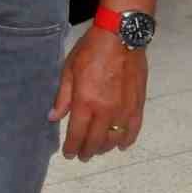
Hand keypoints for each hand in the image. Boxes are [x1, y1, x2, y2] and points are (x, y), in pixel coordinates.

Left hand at [48, 25, 147, 160]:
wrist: (121, 37)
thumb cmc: (91, 50)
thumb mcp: (69, 69)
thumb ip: (63, 96)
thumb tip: (53, 117)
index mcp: (85, 102)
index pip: (77, 134)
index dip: (72, 147)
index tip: (68, 154)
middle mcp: (105, 111)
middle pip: (95, 141)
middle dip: (87, 151)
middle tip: (81, 155)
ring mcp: (124, 110)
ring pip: (114, 139)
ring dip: (104, 148)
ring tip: (97, 149)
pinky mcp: (138, 105)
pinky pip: (133, 130)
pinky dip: (126, 140)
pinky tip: (120, 145)